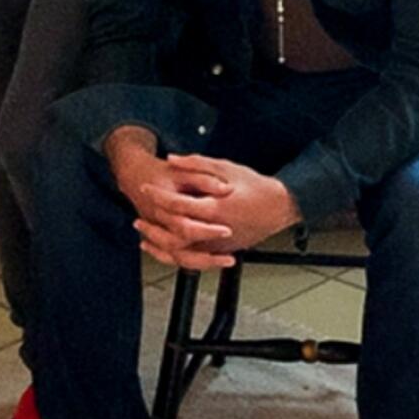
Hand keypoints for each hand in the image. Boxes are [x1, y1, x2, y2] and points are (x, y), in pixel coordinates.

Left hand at [134, 155, 299, 271]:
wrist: (280, 207)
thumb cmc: (256, 186)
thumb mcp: (226, 167)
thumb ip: (196, 163)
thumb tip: (172, 160)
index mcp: (214, 207)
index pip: (177, 204)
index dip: (158, 196)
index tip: (146, 189)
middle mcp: (215, 229)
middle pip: (174, 235)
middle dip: (153, 227)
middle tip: (138, 220)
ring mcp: (220, 244)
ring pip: (183, 253)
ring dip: (160, 246)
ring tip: (145, 238)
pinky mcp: (223, 250)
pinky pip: (195, 258)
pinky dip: (176, 255)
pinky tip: (166, 248)